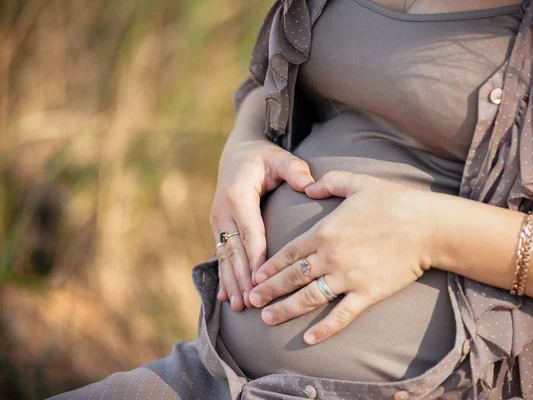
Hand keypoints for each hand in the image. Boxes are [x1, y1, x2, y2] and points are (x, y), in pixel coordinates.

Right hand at [210, 136, 314, 310]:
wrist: (236, 153)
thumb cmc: (263, 157)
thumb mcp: (278, 157)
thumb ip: (293, 169)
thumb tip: (309, 184)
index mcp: (239, 196)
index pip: (250, 232)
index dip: (256, 258)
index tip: (263, 281)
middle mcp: (223, 211)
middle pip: (235, 251)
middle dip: (242, 279)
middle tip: (252, 303)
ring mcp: (218, 221)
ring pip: (224, 257)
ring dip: (231, 283)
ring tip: (238, 306)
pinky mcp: (218, 228)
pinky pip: (220, 256)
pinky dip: (223, 277)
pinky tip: (225, 298)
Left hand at [248, 171, 437, 343]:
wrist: (426, 225)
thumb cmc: (393, 201)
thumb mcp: (357, 182)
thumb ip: (328, 182)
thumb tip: (307, 185)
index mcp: (324, 232)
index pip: (288, 253)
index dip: (269, 267)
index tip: (255, 277)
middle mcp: (330, 257)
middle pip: (291, 278)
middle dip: (269, 291)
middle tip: (251, 302)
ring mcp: (348, 277)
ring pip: (308, 298)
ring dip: (286, 310)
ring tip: (267, 319)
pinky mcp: (367, 293)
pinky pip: (341, 315)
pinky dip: (324, 328)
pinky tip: (309, 337)